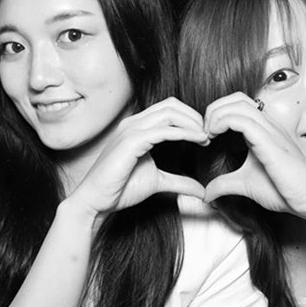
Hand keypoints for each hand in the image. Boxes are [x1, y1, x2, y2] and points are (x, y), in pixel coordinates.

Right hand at [59, 99, 209, 222]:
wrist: (95, 201)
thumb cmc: (119, 190)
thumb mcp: (157, 182)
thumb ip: (179, 181)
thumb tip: (201, 190)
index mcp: (137, 127)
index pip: (168, 109)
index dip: (190, 118)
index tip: (205, 135)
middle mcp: (133, 123)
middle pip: (172, 105)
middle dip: (195, 117)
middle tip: (209, 134)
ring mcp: (131, 130)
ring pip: (170, 113)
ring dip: (192, 122)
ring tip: (205, 137)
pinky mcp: (131, 141)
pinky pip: (164, 130)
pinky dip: (184, 133)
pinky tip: (197, 140)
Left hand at [198, 92, 305, 218]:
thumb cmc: (286, 191)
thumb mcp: (245, 185)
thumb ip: (225, 185)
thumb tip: (206, 194)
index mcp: (264, 131)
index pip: (238, 105)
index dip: (217, 114)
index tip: (205, 136)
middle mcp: (268, 125)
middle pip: (237, 98)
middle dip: (213, 109)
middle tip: (202, 132)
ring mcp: (271, 131)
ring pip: (238, 105)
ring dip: (215, 115)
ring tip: (206, 134)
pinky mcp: (270, 143)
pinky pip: (243, 121)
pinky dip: (222, 123)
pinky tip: (213, 137)